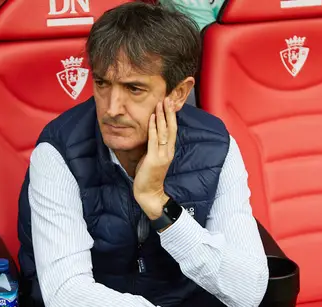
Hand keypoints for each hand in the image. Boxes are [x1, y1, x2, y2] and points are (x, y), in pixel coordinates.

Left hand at [134, 98, 177, 219]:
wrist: (149, 193)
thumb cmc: (149, 176)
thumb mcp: (153, 157)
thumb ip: (154, 146)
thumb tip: (150, 134)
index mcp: (169, 150)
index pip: (172, 130)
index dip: (172, 116)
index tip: (170, 103)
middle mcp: (168, 151)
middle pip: (171, 128)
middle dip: (169, 112)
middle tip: (168, 98)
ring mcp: (162, 155)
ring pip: (164, 131)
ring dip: (163, 116)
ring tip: (161, 103)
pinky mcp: (154, 159)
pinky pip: (154, 140)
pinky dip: (154, 127)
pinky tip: (153, 117)